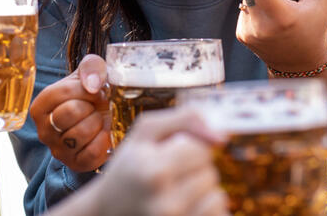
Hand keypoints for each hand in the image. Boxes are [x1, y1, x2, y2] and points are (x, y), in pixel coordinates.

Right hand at [30, 54, 110, 171]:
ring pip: (79, 134)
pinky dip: (103, 141)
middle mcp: (44, 130)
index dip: (84, 89)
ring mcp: (58, 150)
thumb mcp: (91, 71)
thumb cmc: (94, 92)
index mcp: (41, 106)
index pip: (60, 94)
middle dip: (90, 106)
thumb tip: (92, 84)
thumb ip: (91, 67)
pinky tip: (104, 133)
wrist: (107, 115)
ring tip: (99, 118)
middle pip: (67, 114)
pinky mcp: (76, 163)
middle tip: (96, 106)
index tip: (94, 90)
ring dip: (97, 122)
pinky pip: (91, 153)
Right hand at [47, 107, 228, 215]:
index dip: (189, 148)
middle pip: (210, 173)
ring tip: (178, 192)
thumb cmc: (128, 168)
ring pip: (217, 197)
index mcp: (155, 172)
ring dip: (202, 192)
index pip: (202, 149)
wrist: (106, 211)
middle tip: (170, 175)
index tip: (171, 154)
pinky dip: (205, 209)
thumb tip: (221, 136)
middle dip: (195, 170)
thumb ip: (184, 119)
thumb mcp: (145, 132)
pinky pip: (218, 215)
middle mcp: (167, 203)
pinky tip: (186, 207)